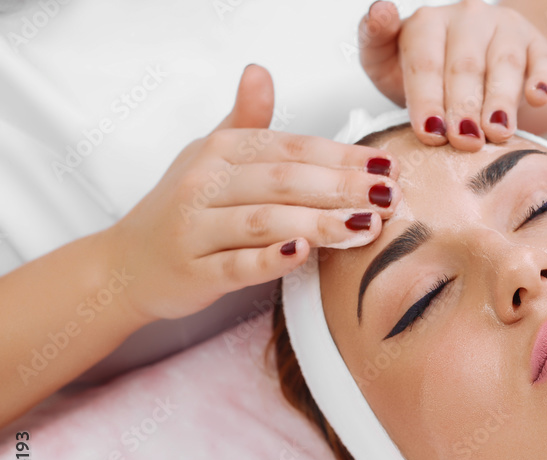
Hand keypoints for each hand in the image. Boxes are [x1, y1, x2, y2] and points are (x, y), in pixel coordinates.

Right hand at [106, 64, 398, 322]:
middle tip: (389, 197)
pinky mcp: (193, 272)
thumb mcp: (210, 158)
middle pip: (283, 181)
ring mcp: (196, 229)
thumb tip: (259, 70)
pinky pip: (235, 264)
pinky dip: (268, 259)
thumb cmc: (184, 209)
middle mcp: (204, 183)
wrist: (128, 265)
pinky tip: (302, 253)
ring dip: (318, 222)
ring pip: (263, 220)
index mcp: (220, 152)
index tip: (386, 165)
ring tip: (365, 226)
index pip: (291, 149)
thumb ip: (244, 120)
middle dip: (342, 187)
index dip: (341, 156)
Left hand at [359, 0, 546, 150]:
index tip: (430, 134)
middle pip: (465, 65)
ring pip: (505, 63)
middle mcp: (468, 17)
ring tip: (497, 133)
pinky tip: (539, 98)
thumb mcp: (386, 60)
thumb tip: (380, 10)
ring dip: (501, 100)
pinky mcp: (537, 46)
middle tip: (464, 142)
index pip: (426, 62)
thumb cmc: (423, 76)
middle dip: (464, 106)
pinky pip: (545, 60)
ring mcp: (505, 29)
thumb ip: (373, 39)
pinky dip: (544, 79)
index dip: (428, 99)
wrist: (470, 75)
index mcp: (427, 23)